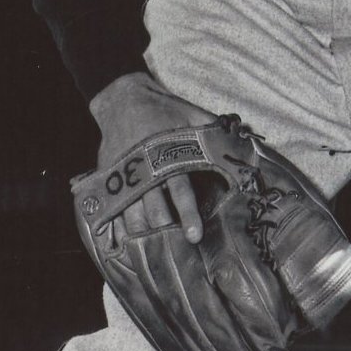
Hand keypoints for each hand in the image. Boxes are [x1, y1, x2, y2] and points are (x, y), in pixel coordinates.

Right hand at [88, 72, 215, 243]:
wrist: (122, 98)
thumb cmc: (163, 109)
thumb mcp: (191, 113)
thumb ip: (214, 131)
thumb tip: (242, 145)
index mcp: (166, 155)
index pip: (180, 190)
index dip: (188, 214)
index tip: (195, 236)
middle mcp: (144, 169)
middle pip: (153, 209)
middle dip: (164, 232)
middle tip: (176, 252)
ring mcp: (122, 175)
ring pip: (130, 214)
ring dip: (143, 234)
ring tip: (152, 252)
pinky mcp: (108, 179)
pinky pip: (111, 209)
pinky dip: (118, 228)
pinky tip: (125, 244)